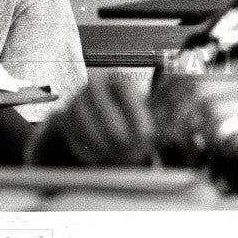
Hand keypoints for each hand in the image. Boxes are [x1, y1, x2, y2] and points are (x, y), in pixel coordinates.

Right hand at [28, 78, 154, 165]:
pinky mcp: (62, 117)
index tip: (147, 134)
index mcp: (116, 79)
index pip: (124, 87)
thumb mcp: (143, 114)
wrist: (93, 119)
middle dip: (117, 131)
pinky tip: (101, 158)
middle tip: (132, 151)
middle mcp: (94, 85)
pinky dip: (86, 149)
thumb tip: (175, 123)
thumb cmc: (127, 119)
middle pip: (101, 104)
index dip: (136, 110)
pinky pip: (71, 133)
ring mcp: (75, 100)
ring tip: (118, 158)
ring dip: (102, 142)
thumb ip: (159, 117)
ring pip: (83, 119)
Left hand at [149, 69, 237, 174]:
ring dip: (198, 135)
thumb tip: (165, 106)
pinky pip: (237, 135)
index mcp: (236, 70)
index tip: (153, 114)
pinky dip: (225, 147)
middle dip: (174, 115)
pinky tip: (229, 152)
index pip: (190, 74)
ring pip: (214, 112)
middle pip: (197, 91)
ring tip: (198, 148)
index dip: (166, 94)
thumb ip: (208, 97)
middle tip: (166, 136)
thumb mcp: (236, 100)